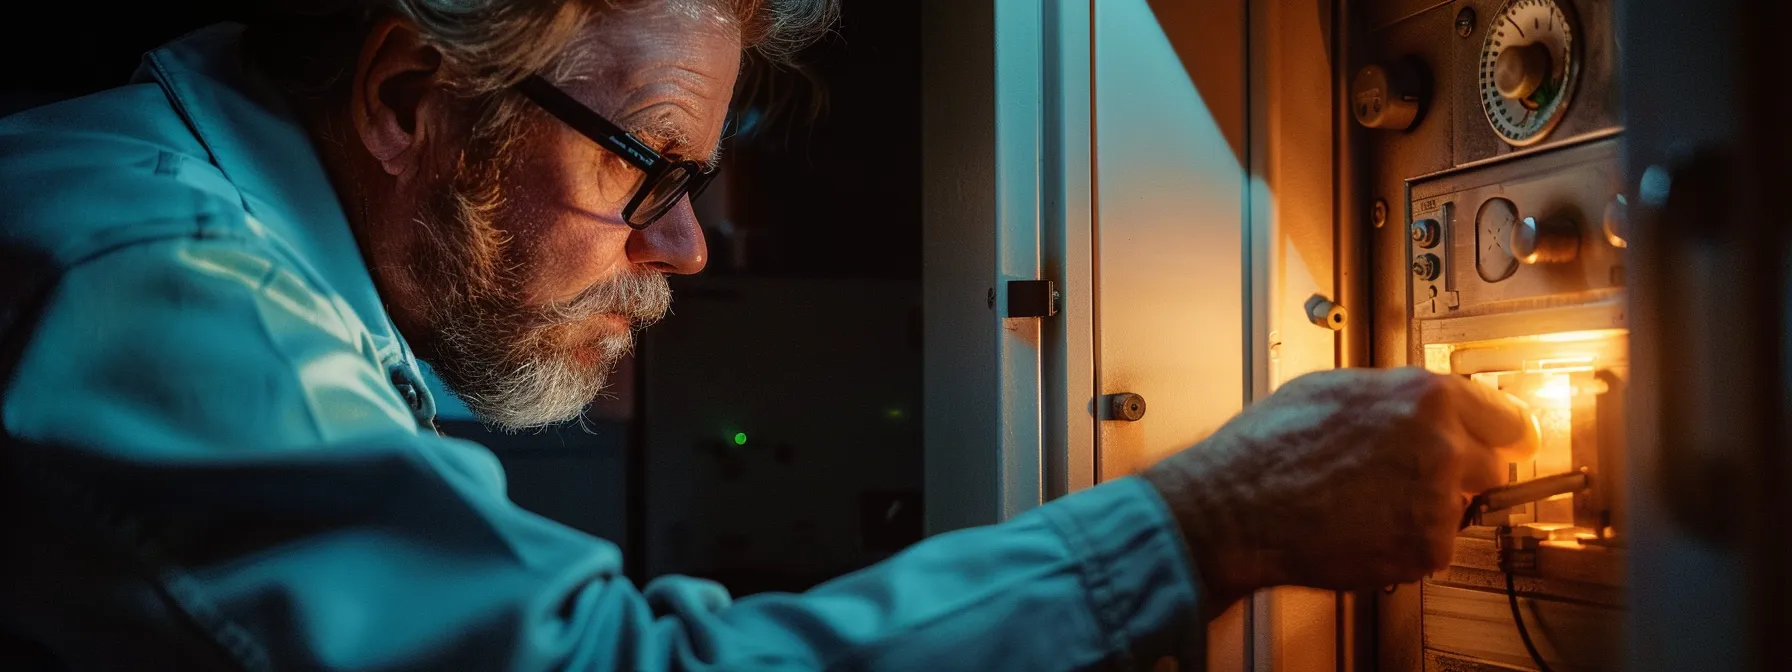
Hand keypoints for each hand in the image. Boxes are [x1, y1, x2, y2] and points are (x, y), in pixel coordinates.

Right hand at [1141, 367, 1537, 613]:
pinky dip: (1406, 544)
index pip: (1507, 414)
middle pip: (1492, 465)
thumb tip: (1418, 403)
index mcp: (1423, 395)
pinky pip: (1433, 547)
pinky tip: (1364, 527)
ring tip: (1370, 503)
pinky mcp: (1425, 548)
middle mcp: (1441, 444)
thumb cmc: (1267, 448)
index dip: (1506, 430)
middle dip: (1462, 472)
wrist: (1237, 507)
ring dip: (1428, 510)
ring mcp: (1437, 500)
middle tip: (1413, 479)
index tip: (1513, 440)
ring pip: (1461, 509)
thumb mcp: (1333, 389)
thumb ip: (1394, 395)